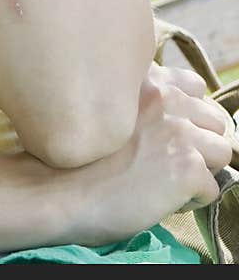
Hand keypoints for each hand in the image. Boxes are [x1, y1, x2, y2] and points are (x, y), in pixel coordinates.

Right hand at [60, 60, 235, 246]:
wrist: (57, 189)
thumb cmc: (75, 154)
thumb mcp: (107, 106)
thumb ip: (140, 99)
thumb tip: (173, 116)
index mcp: (146, 79)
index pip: (195, 87)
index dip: (185, 114)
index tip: (164, 132)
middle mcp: (166, 98)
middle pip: (214, 121)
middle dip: (196, 142)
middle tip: (161, 161)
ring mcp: (179, 131)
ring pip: (221, 152)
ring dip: (198, 169)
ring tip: (163, 179)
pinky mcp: (187, 167)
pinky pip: (211, 189)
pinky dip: (189, 199)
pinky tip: (158, 197)